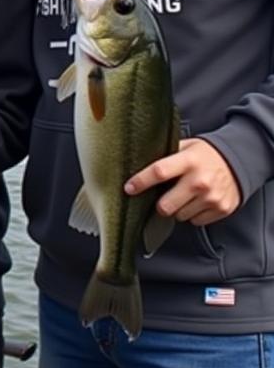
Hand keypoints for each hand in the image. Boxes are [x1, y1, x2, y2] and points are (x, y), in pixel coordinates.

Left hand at [125, 138, 241, 225]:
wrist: (239, 161)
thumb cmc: (205, 154)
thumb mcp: (186, 146)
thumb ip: (165, 154)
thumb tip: (137, 161)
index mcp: (188, 161)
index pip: (159, 172)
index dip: (140, 182)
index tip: (129, 188)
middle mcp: (200, 180)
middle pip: (166, 205)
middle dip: (159, 205)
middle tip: (161, 198)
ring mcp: (212, 197)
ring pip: (180, 216)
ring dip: (177, 209)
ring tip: (184, 196)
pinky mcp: (221, 209)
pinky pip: (195, 221)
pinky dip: (192, 214)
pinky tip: (196, 201)